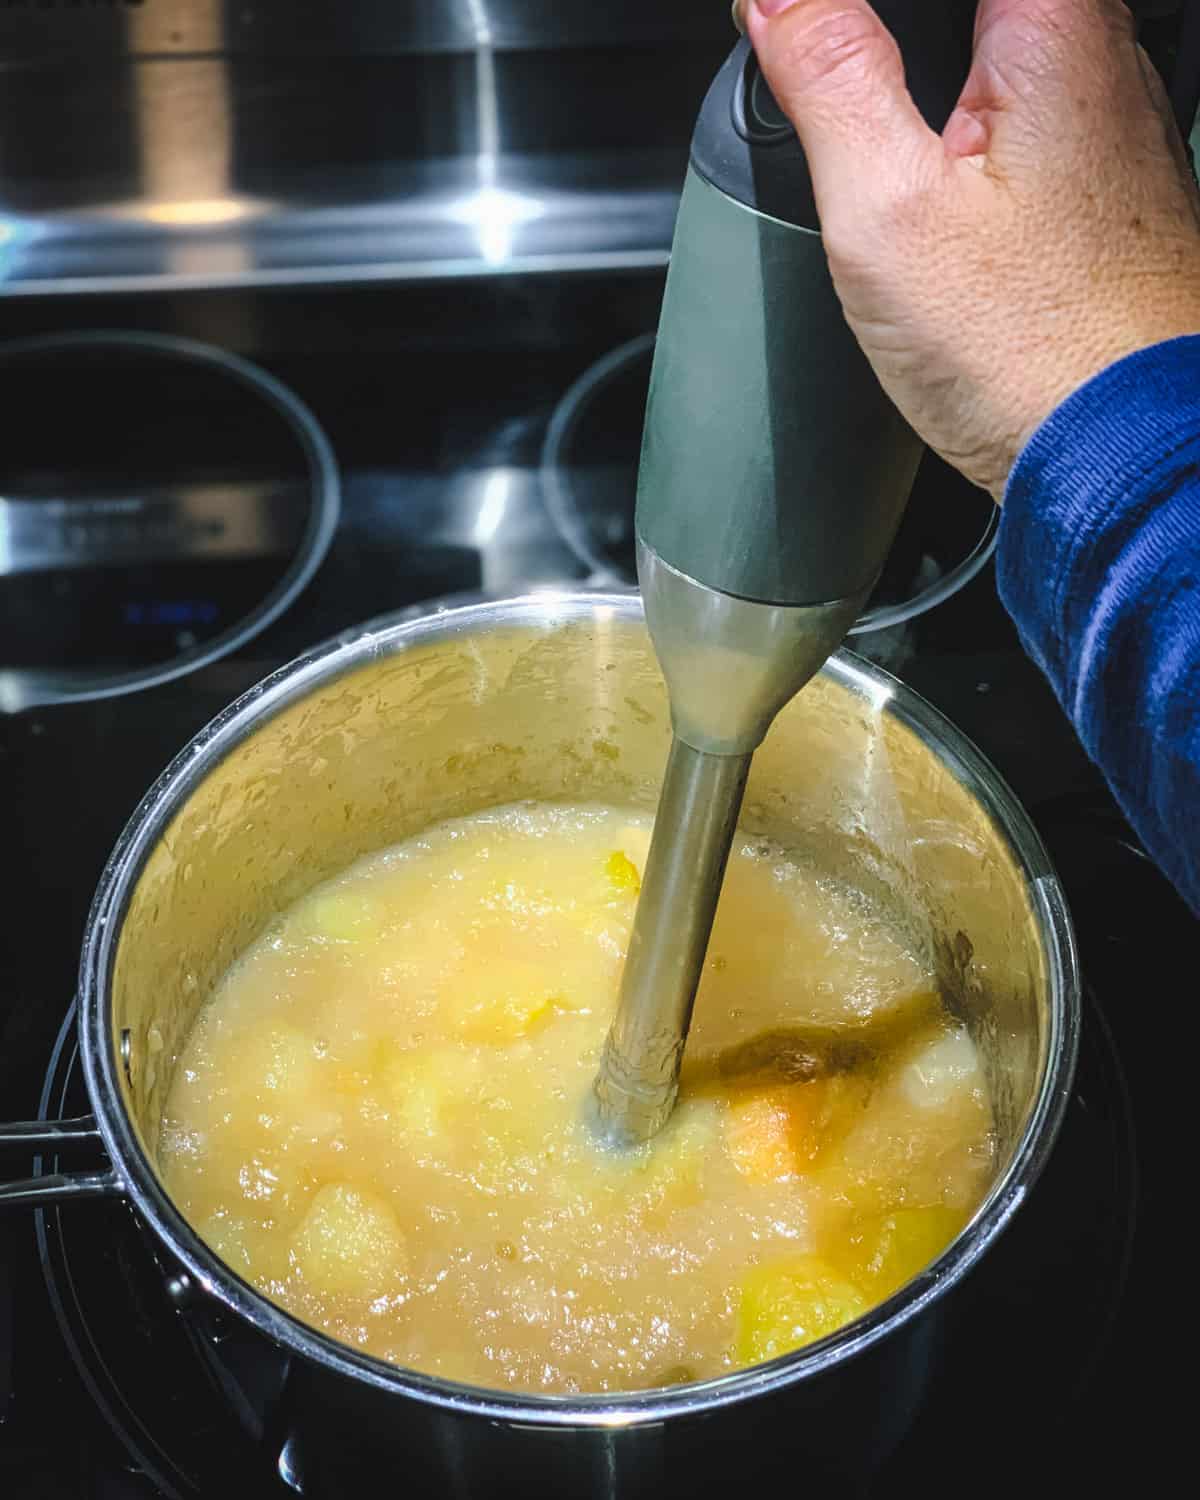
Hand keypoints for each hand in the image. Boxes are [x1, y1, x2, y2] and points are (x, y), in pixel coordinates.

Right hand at [736, 0, 1199, 496]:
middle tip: (836, 130)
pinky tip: (949, 236)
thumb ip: (827, 76)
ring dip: (921, 112)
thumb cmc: (1028, 351)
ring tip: (898, 200)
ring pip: (990, 69)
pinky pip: (1020, 132)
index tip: (803, 46)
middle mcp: (1102, 58)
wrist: (1116, 458)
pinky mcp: (1106, 193)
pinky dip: (965, 161)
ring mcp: (1114, 128)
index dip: (847, 20)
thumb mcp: (882, 208)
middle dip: (882, 60)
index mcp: (1053, 24)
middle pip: (952, 22)